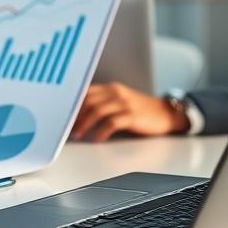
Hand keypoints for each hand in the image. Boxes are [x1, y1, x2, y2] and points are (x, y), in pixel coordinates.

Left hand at [70, 82, 189, 140]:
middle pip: (88, 101)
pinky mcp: (133, 116)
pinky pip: (112, 123)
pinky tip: (96, 139)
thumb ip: (101, 103)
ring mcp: (125, 103)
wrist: (165, 114)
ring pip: (97, 110)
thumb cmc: (140, 110)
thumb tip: (77, 115)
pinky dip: (101, 132)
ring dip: (84, 124)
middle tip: (66, 128)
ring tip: (77, 135)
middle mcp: (116, 92)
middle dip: (75, 116)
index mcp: (110, 88)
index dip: (71, 104)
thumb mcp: (119, 101)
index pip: (85, 92)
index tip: (61, 115)